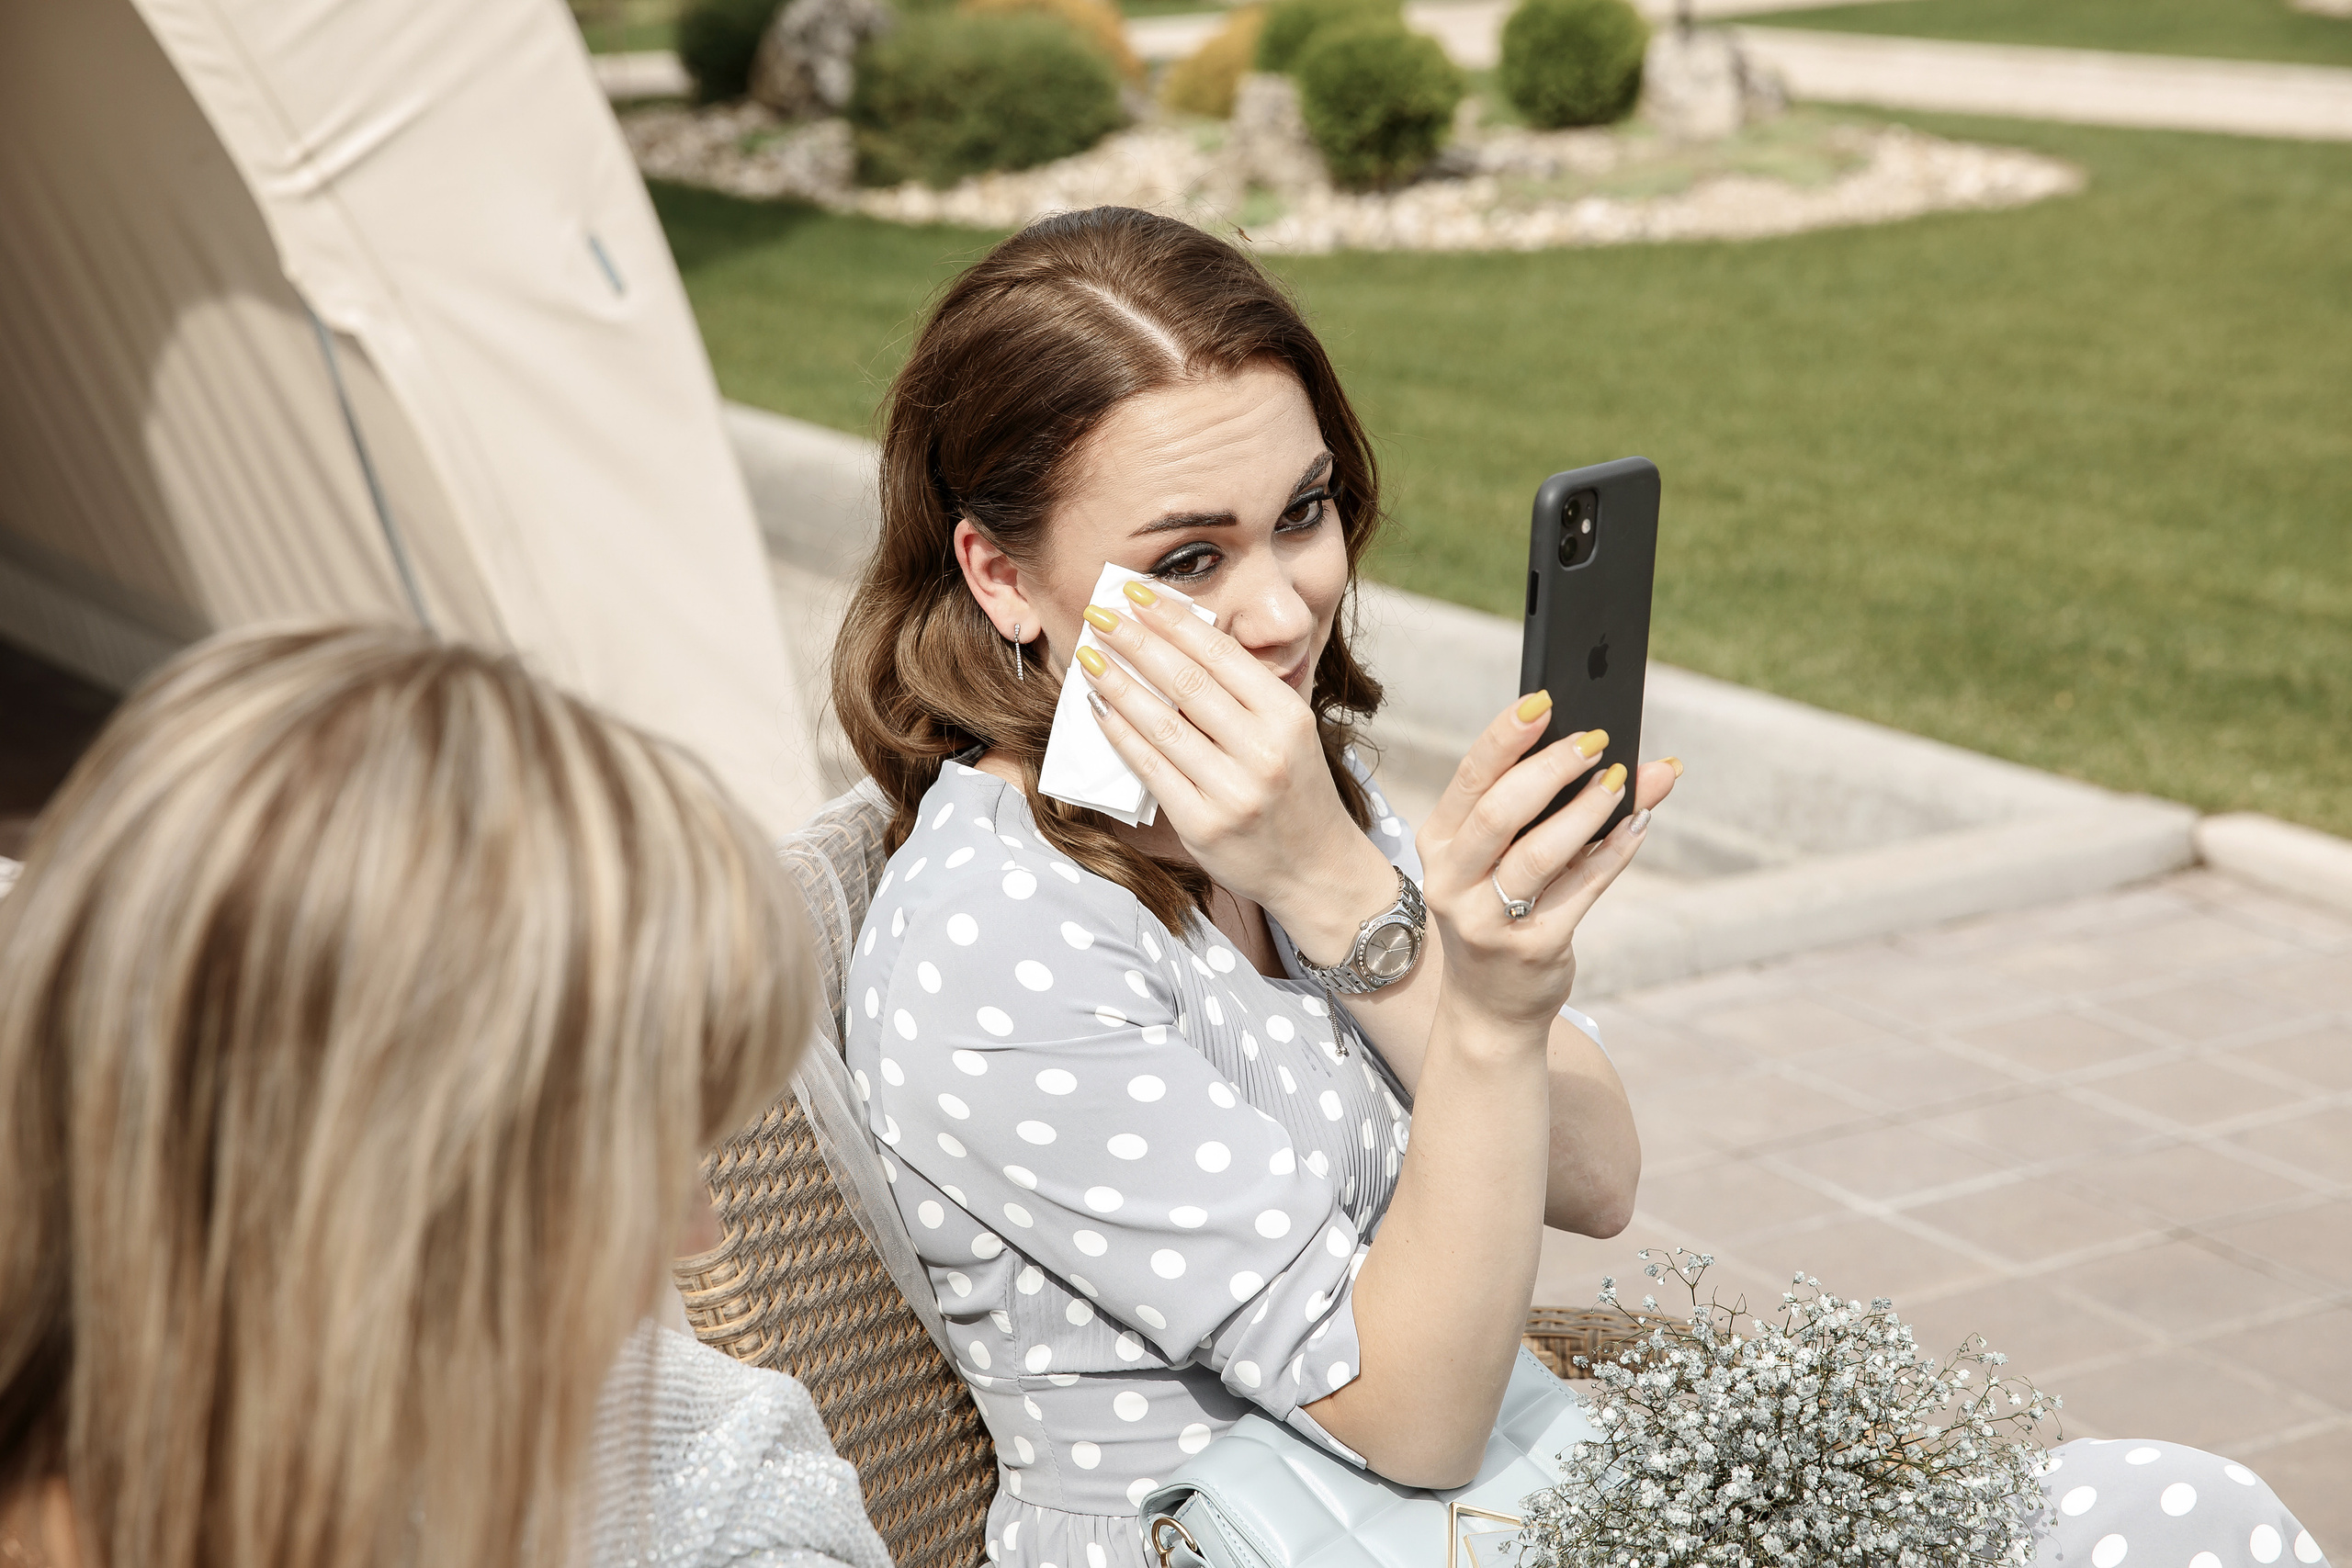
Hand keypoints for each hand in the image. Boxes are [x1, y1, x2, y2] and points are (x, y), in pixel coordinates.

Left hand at [1074, 581, 1396, 956]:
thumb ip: (1246, 692)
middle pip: (1186, 681)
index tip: (1137, 594)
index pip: (1220, 654)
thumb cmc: (1296, 790)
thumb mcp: (1290, 731)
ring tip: (1090, 658)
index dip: (1174, 620)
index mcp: (1287, 717)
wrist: (1317, 868)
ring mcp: (1232, 790)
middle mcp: (1263, 751)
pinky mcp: (1202, 824)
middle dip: (1137, 641)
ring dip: (1118, 684)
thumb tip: (1180, 640)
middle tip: (1099, 614)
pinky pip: (1151, 768)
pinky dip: (1121, 734)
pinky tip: (1100, 710)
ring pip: (1161, 723)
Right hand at [1415, 694, 1676, 1034]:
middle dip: (1552, 769)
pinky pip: (1582, 891)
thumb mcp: (1505, 857)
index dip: (1506, 736)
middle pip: (1500, 812)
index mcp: (1438, 844)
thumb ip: (1556, 804)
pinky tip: (1637, 826)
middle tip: (1597, 742)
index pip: (1470, 779)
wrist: (1489, 1006)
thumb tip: (1637, 759)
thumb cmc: (1499, 910)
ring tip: (1624, 782)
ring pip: (1541, 854)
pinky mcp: (1533, 949)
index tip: (1544, 701)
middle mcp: (1452, 880)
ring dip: (1587, 812)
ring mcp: (1489, 920)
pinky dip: (1613, 854)